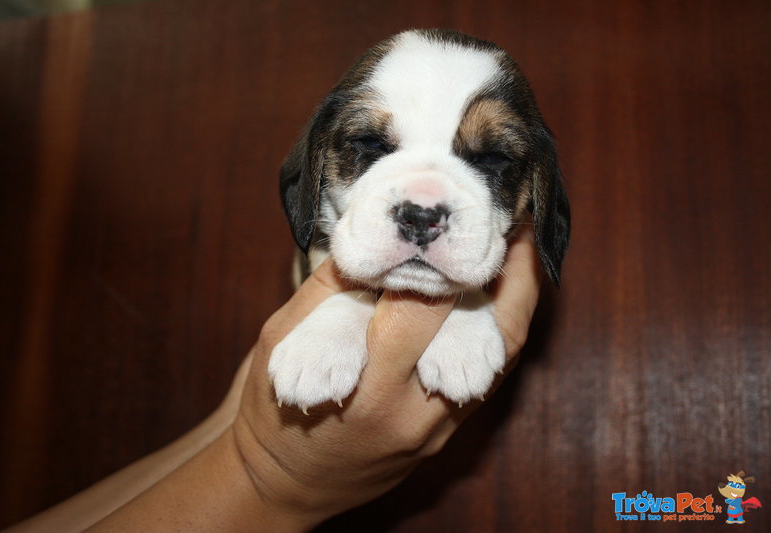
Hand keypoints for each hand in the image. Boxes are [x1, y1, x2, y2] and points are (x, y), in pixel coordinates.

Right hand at [231, 226, 542, 527]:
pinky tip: (496, 290)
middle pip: (481, 336)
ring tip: (517, 245)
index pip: (418, 313)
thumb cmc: (273, 412)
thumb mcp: (280, 344)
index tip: (453, 221)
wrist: (284, 485)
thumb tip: (375, 237)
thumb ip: (328, 290)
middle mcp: (414, 413)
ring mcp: (439, 429)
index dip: (439, 261)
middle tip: (508, 221)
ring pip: (500, 356)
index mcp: (366, 389)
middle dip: (499, 272)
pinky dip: (496, 325)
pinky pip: (487, 372)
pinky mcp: (448, 433)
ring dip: (515, 297)